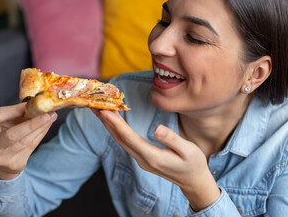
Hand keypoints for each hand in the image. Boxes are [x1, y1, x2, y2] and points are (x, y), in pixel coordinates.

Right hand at [0, 103, 56, 179]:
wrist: (2, 161)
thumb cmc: (5, 134)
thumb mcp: (6, 123)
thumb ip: (19, 114)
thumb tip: (39, 103)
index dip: (15, 109)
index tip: (31, 103)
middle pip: (12, 134)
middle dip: (32, 123)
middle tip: (48, 114)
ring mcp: (1, 157)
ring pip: (25, 141)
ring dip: (41, 127)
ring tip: (51, 117)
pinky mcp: (14, 164)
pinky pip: (31, 146)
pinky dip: (41, 134)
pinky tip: (47, 126)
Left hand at [93, 109, 219, 210]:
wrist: (192, 181)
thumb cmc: (193, 164)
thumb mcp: (188, 150)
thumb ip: (172, 139)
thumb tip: (157, 128)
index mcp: (152, 156)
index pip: (130, 138)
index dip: (117, 124)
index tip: (105, 111)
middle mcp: (142, 159)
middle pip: (120, 139)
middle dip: (106, 122)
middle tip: (94, 105)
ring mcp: (141, 159)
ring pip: (121, 141)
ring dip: (109, 125)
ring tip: (99, 110)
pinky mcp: (142, 157)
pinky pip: (125, 142)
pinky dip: (117, 130)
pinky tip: (114, 122)